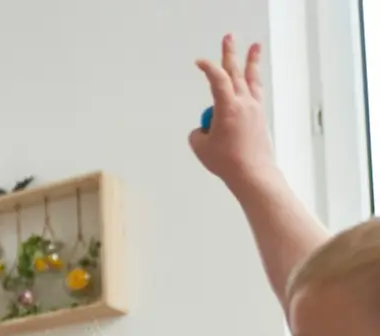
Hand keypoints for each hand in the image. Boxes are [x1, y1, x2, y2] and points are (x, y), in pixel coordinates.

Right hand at [189, 34, 276, 190]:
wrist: (252, 172)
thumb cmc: (227, 161)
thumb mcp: (201, 146)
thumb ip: (199, 132)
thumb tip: (206, 128)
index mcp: (228, 107)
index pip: (217, 79)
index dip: (208, 67)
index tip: (199, 62)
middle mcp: (244, 103)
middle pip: (236, 72)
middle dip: (230, 54)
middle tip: (228, 38)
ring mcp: (254, 107)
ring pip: (251, 78)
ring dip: (251, 61)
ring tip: (254, 46)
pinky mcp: (259, 115)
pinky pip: (256, 91)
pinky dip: (253, 81)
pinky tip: (253, 76)